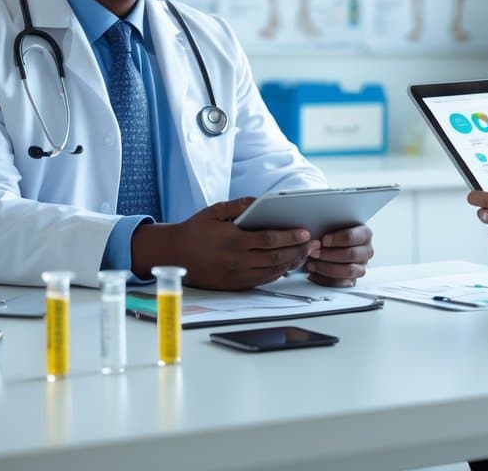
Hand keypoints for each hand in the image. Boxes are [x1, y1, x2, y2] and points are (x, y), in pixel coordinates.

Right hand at [132, 198, 310, 290]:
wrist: (174, 255)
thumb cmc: (196, 230)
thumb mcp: (215, 211)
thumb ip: (239, 206)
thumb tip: (261, 200)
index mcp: (233, 241)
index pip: (269, 239)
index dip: (290, 236)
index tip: (305, 232)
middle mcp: (237, 261)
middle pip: (276, 257)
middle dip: (297, 250)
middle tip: (313, 244)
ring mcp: (236, 275)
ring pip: (272, 272)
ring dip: (291, 263)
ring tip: (304, 254)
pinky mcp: (235, 285)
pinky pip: (262, 281)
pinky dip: (278, 273)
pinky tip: (286, 264)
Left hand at [305, 224, 372, 286]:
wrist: (335, 246)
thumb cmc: (334, 234)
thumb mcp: (333, 225)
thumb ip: (328, 226)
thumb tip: (311, 230)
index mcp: (365, 233)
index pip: (352, 236)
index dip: (336, 239)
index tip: (323, 240)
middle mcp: (366, 250)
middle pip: (351, 254)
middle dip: (329, 255)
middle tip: (313, 253)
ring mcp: (361, 266)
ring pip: (348, 271)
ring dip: (326, 268)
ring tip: (311, 264)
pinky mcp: (353, 279)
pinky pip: (340, 283)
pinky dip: (324, 279)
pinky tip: (313, 274)